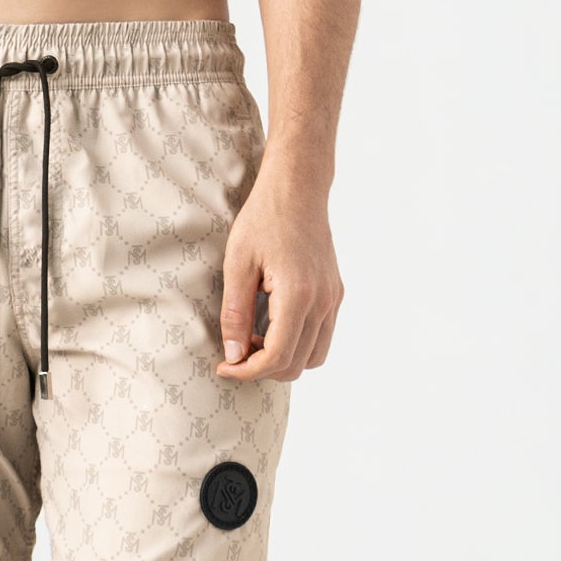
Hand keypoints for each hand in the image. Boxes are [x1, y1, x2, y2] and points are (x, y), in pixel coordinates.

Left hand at [217, 165, 342, 380]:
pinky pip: (321, 336)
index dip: (247, 371)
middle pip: (297, 365)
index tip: (224, 366)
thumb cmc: (263, 219)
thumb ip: (235, 313)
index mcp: (298, 295)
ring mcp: (333, 298)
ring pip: (314, 357)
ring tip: (253, 338)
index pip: (277, 357)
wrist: (298, 189)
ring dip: (283, 359)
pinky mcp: (335, 293)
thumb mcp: (237, 263)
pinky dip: (298, 344)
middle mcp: (323, 301)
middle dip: (263, 368)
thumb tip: (233, 355)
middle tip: (234, 351)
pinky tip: (271, 325)